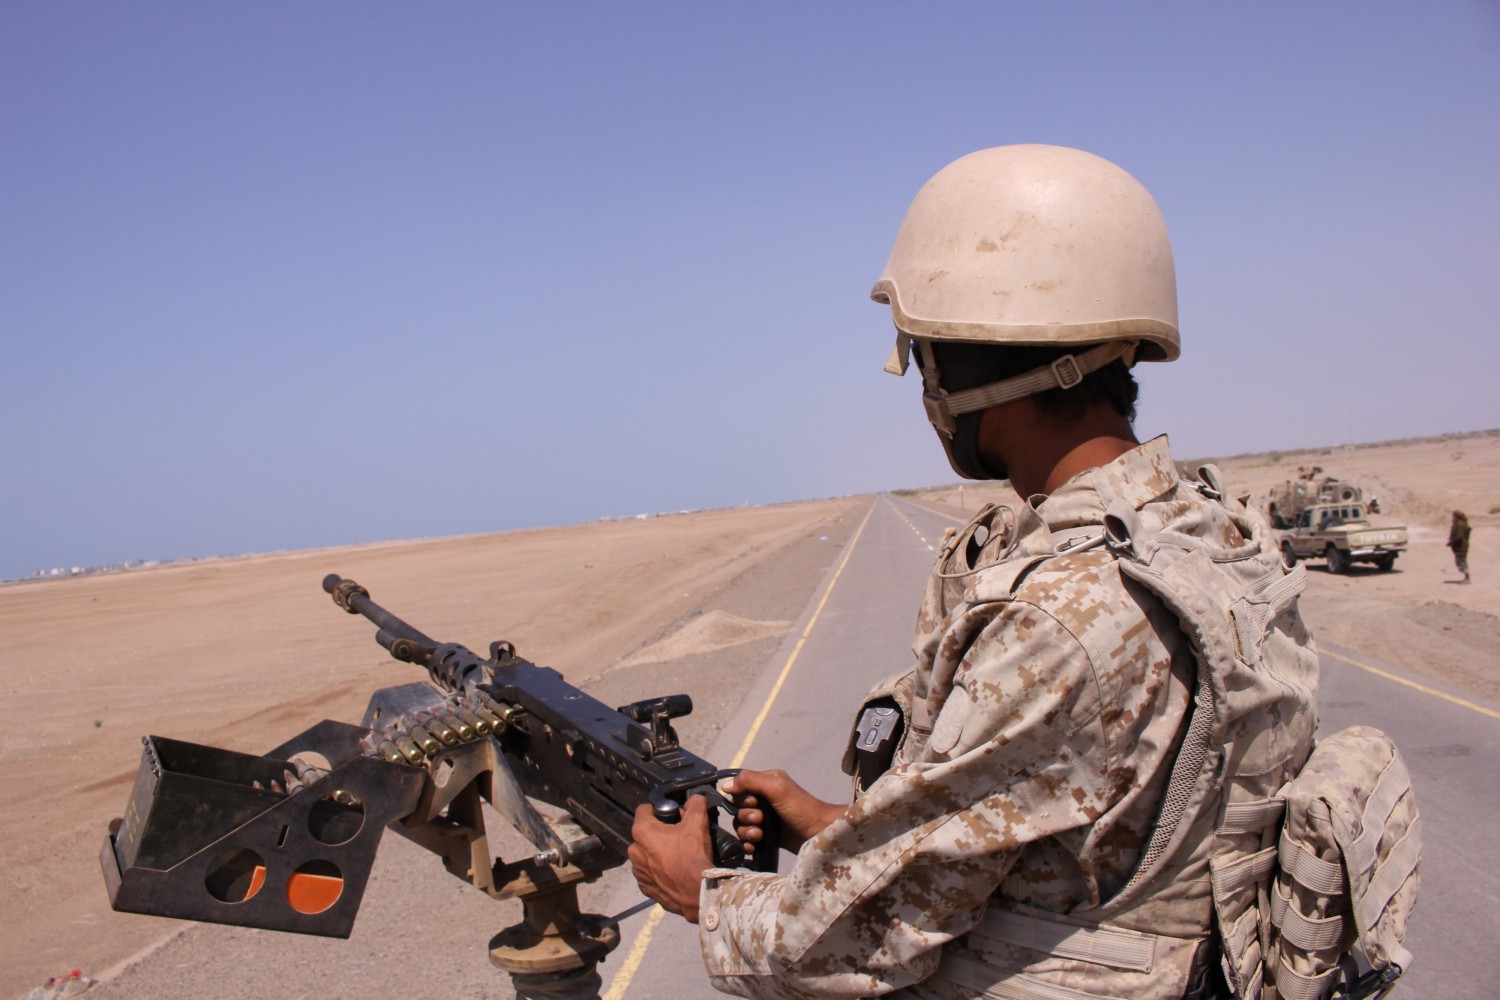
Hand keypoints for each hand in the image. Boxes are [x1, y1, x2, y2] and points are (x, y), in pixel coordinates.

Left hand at [627, 794, 714, 922]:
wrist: (696, 893)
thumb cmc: (692, 856)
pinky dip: (659, 870)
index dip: (659, 809)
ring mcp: (637, 871)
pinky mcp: (644, 887)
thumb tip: (695, 799)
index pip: (644, 809)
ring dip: (658, 852)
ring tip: (677, 856)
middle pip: (646, 832)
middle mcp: (634, 850)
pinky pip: (649, 872)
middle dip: (660, 831)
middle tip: (679, 835)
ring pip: (647, 853)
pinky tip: (674, 871)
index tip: (671, 814)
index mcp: (642, 831)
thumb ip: (695, 804)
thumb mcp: (698, 822)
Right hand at [721, 768, 846, 855]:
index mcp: (766, 783)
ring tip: (760, 835)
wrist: (820, 836)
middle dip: (746, 817)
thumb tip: (725, 785)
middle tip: (761, 820)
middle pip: (738, 809)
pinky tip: (755, 846)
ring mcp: (765, 820)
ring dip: (747, 831)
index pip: (739, 788)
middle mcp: (764, 800)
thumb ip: (751, 781)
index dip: (742, 798)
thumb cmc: (802, 808)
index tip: (755, 802)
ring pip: (741, 826)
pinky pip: (747, 840)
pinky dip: (747, 844)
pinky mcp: (767, 837)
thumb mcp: (776, 787)